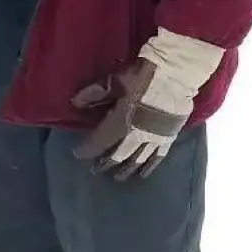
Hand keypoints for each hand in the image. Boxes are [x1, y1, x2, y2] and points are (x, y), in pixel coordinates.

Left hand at [72, 29, 224, 180]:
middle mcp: (137, 135)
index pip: (100, 142)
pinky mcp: (169, 136)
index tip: (78, 154)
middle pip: (118, 154)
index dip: (87, 149)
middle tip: (97, 169)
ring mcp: (155, 138)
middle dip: (106, 163)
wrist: (177, 73)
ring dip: (126, 169)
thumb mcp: (115, 81)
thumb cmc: (143, 75)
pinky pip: (158, 156)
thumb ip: (94, 93)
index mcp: (121, 121)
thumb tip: (74, 103)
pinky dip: (149, 166)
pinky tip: (144, 174)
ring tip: (118, 177)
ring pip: (138, 159)